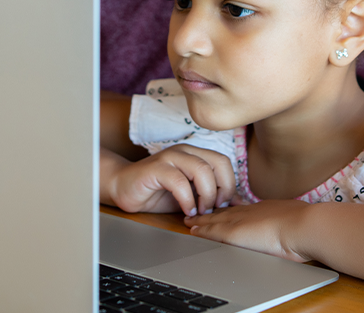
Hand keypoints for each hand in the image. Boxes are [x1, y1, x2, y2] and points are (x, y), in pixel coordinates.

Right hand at [106, 145, 235, 215]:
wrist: (123, 188)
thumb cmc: (157, 192)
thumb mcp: (190, 196)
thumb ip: (211, 196)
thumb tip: (240, 204)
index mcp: (194, 154)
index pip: (223, 162)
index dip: (229, 184)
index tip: (222, 205)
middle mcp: (184, 151)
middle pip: (218, 162)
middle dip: (222, 189)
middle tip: (214, 208)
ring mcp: (169, 157)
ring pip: (201, 169)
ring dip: (206, 195)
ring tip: (200, 211)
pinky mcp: (156, 168)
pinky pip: (179, 181)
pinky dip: (187, 199)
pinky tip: (186, 211)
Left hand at [184, 199, 311, 262]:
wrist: (304, 226)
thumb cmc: (306, 228)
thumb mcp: (295, 222)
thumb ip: (289, 224)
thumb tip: (295, 231)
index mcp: (265, 209)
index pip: (243, 210)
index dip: (230, 210)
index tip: (223, 209)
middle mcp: (250, 212)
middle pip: (226, 212)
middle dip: (212, 213)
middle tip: (198, 212)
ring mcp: (241, 221)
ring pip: (215, 220)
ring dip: (202, 221)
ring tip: (191, 221)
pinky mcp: (233, 233)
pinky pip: (212, 231)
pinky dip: (202, 231)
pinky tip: (193, 232)